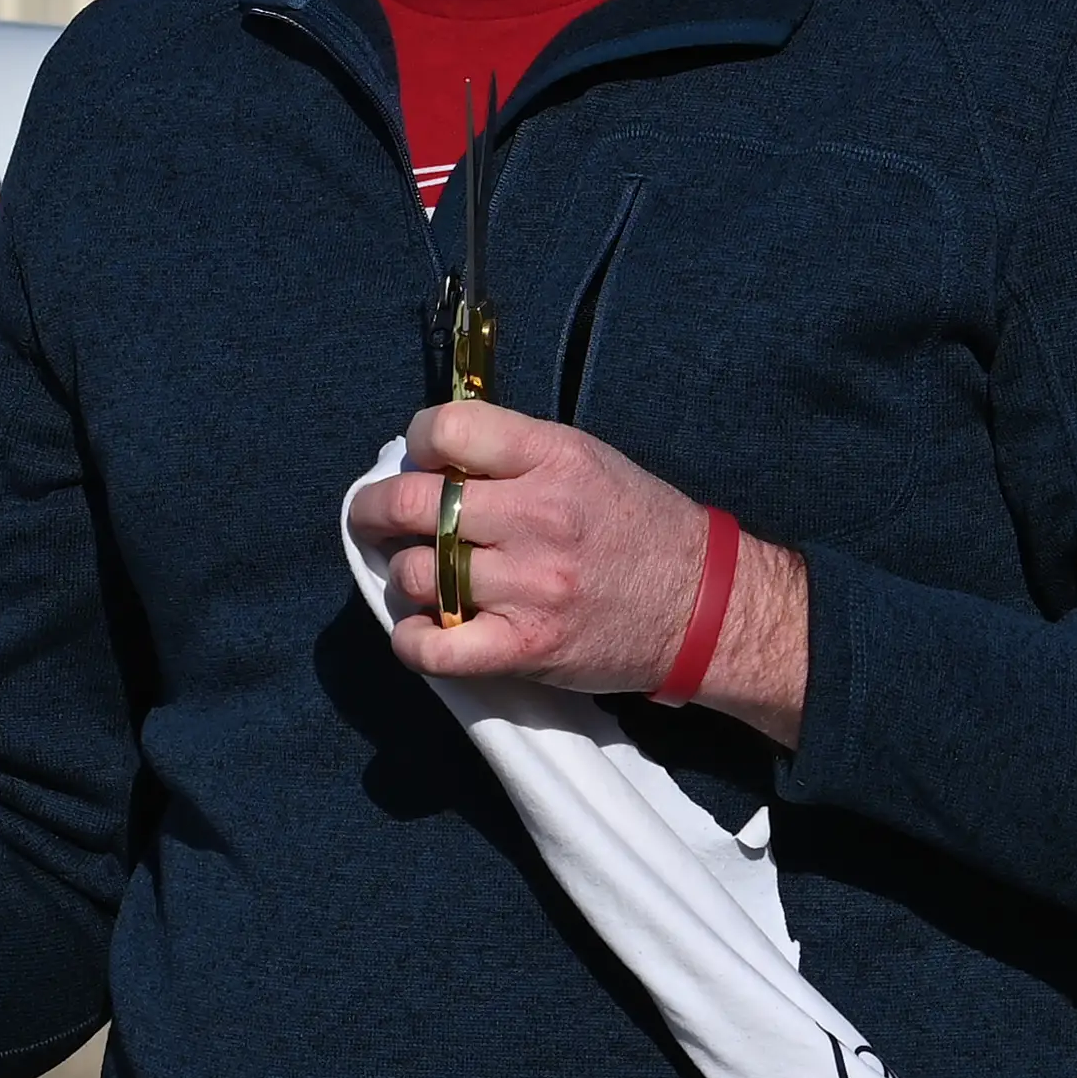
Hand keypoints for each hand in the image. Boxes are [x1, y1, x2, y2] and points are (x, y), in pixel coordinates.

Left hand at [354, 399, 810, 735]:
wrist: (705, 606)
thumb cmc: (642, 529)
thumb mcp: (589, 462)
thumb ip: (515, 455)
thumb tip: (432, 458)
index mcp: (554, 457)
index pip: (448, 428)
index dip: (419, 442)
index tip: (421, 460)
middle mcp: (537, 516)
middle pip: (412, 503)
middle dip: (373, 509)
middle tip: (371, 517)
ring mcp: (529, 585)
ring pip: (417, 575)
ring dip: (405, 577)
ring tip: (424, 578)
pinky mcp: (525, 647)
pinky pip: (432, 649)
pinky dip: (411, 642)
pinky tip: (422, 632)